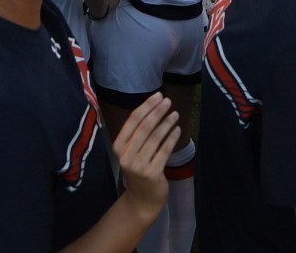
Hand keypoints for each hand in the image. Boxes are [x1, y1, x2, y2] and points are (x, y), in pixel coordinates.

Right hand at [113, 93, 180, 220]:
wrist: (142, 199)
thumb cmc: (138, 169)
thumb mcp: (131, 151)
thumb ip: (137, 134)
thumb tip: (153, 107)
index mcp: (118, 146)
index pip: (132, 121)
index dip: (146, 106)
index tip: (158, 96)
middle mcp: (126, 155)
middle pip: (144, 127)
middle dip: (157, 111)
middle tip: (168, 101)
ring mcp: (138, 165)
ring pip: (155, 138)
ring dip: (167, 123)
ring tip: (175, 114)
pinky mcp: (152, 173)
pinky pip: (164, 151)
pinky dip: (171, 138)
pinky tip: (177, 129)